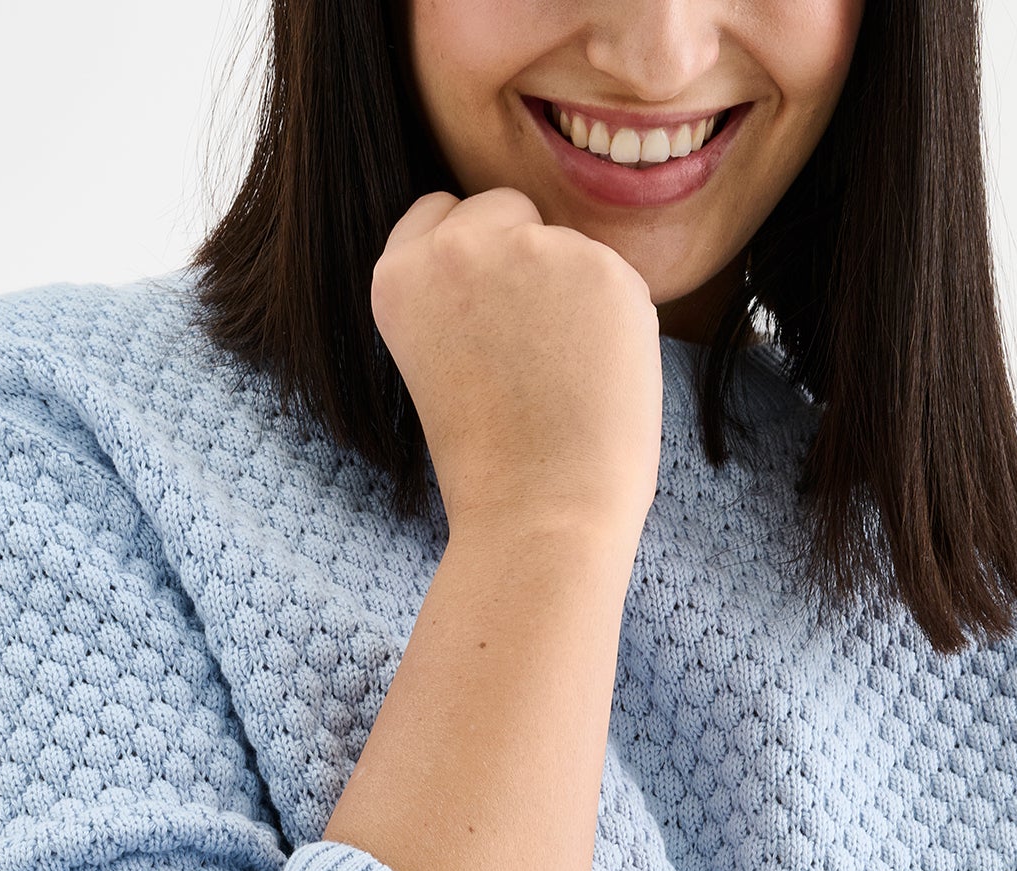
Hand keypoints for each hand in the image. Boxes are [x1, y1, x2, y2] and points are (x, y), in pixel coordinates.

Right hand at [370, 186, 662, 546]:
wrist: (540, 515)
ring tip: (562, 381)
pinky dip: (617, 322)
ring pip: (565, 245)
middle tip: (527, 354)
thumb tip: (514, 260)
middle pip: (504, 209)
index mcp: (398, 277)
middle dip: (521, 258)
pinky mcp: (600, 266)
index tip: (484, 312)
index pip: (438, 213)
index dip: (471, 259)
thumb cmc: (493, 466)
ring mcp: (530, 248)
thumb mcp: (439, 362)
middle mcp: (455, 247)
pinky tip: (598, 378)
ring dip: (573, 295)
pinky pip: (616, 279)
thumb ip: (459, 297)